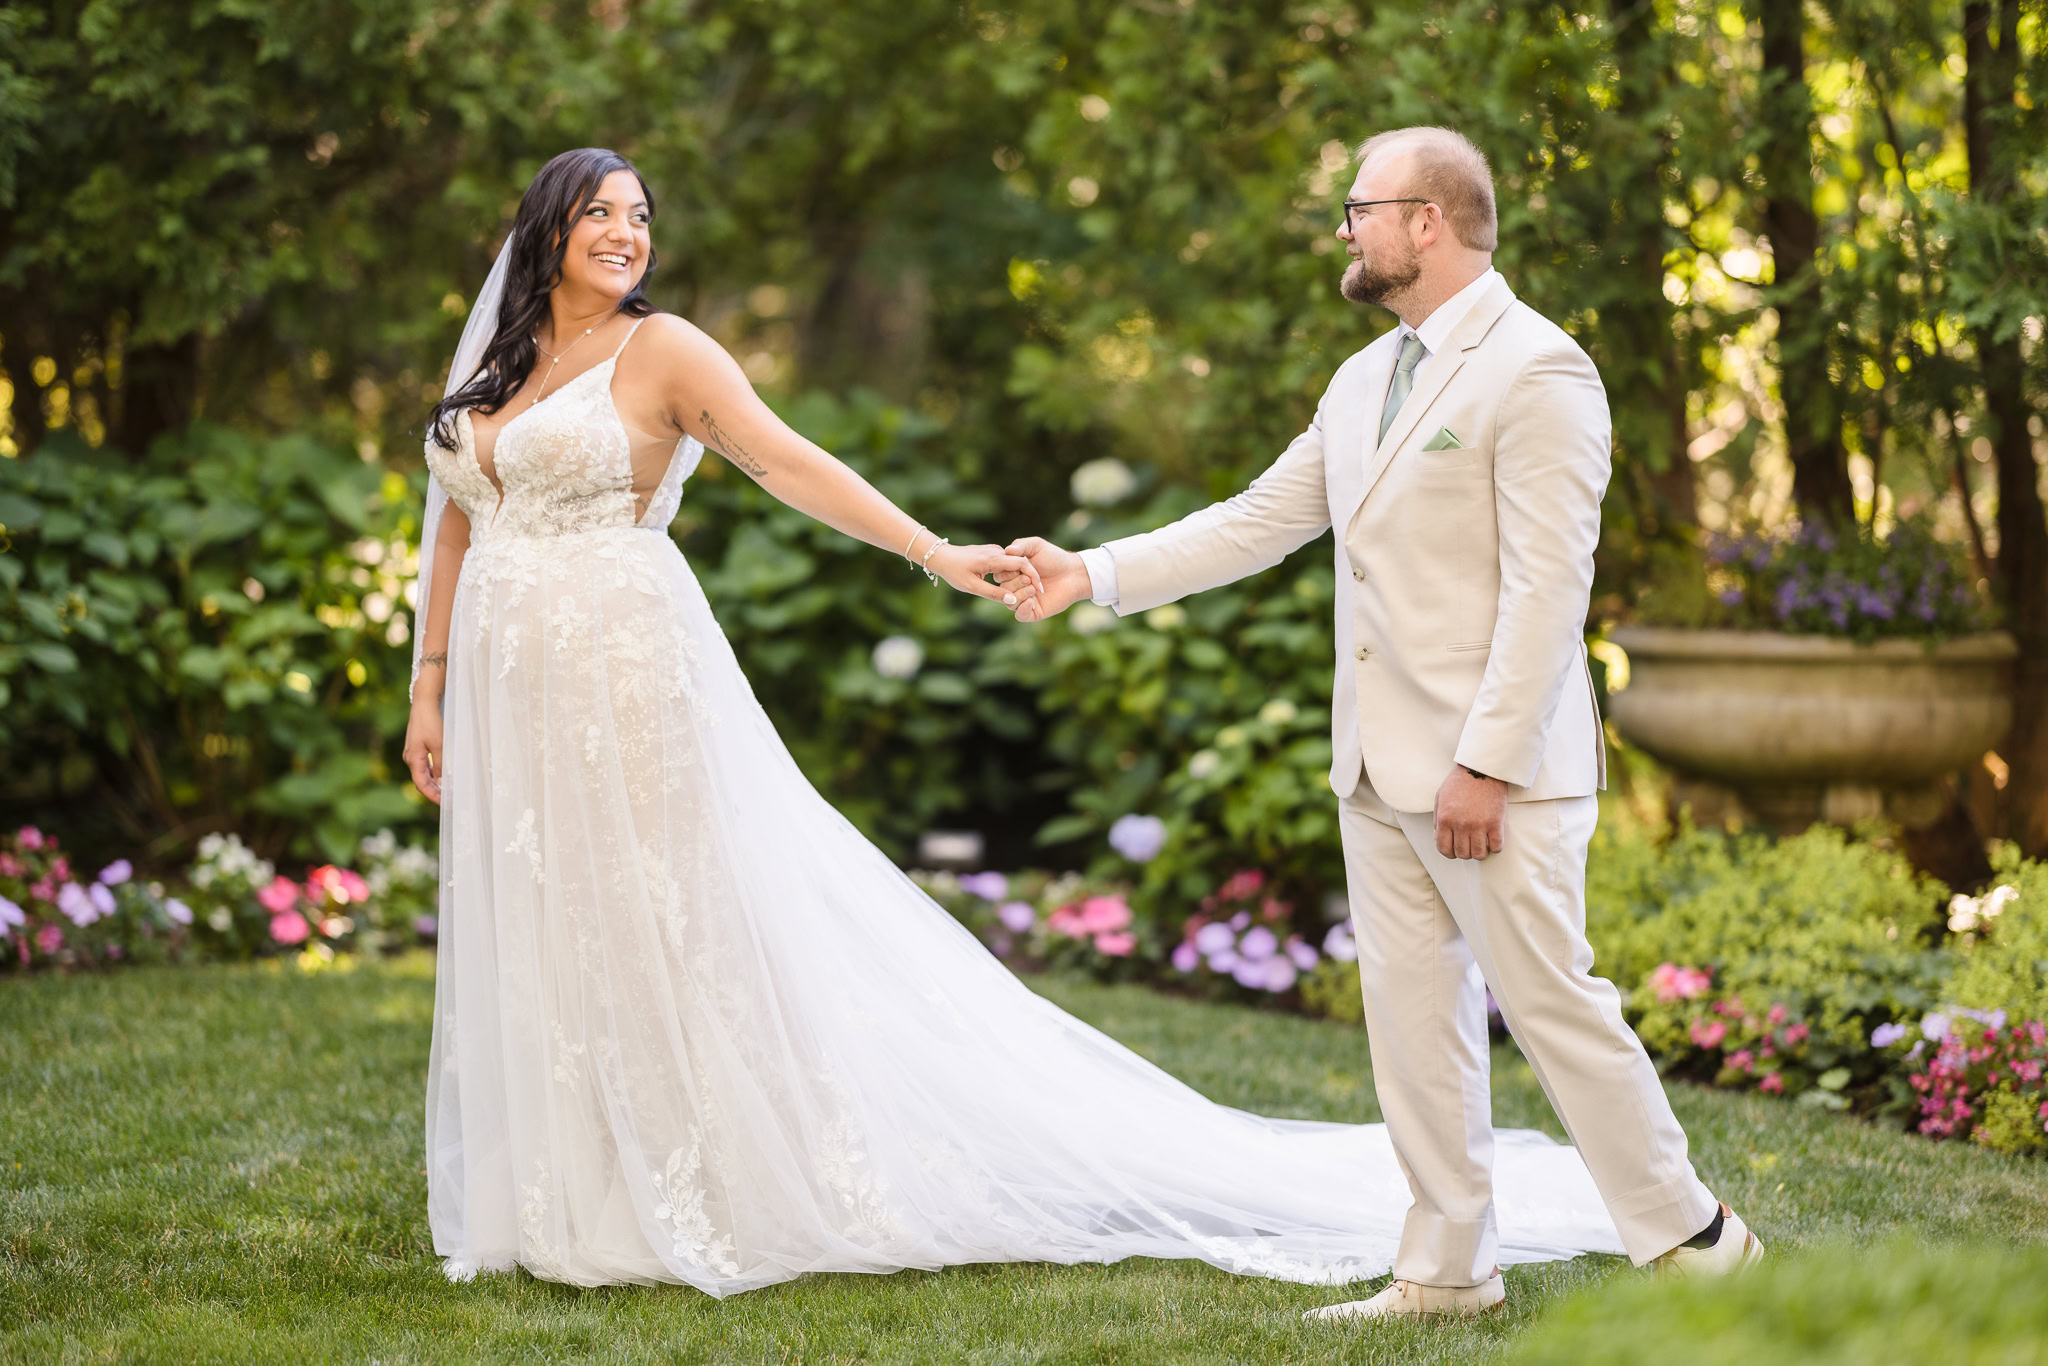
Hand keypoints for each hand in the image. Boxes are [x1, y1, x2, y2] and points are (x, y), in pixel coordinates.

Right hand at [403, 698, 444, 805]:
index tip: (444, 803)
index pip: (421, 784)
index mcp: (413, 759)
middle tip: (448, 800)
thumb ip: (441, 765)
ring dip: (434, 783)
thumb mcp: (440, 745)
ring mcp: (413, 754)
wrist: (424, 704)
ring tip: (448, 791)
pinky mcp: (418, 748)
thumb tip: (442, 783)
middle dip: (434, 792)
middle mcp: (410, 758)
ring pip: (423, 774)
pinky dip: (434, 773)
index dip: (432, 795)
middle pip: (421, 781)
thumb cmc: (430, 723)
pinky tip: (443, 776)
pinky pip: (425, 766)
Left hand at [928, 541, 1043, 607]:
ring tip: (1025, 590)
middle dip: (1030, 577)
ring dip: (1020, 575)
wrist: (941, 556)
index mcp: (994, 559)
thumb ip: (994, 594)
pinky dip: (1012, 572)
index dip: (1033, 577)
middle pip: (1021, 563)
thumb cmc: (954, 572)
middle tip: (1035, 592)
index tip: (1040, 590)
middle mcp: (996, 551)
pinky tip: (1012, 583)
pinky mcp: (991, 551)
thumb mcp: (972, 587)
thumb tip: (1013, 601)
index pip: (1022, 564)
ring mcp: (994, 550)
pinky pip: (1006, 562)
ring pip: (1014, 562)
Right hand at [997, 536, 1091, 622]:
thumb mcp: (1035, 545)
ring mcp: (1024, 600)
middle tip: (1029, 579)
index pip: (999, 575)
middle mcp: (1016, 587)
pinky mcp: (1034, 612)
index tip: (1020, 567)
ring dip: (1020, 594)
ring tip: (1034, 588)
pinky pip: (1020, 616)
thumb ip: (1019, 545)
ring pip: (1009, 602)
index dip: (1007, 572)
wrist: (1073, 572)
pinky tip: (1032, 600)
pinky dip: (1022, 608)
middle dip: (1015, 583)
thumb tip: (1006, 551)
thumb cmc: (1055, 558)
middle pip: (1002, 590)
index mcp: (1013, 573)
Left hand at [1433, 766, 1505, 860]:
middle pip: (1462, 853)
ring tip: (1481, 845)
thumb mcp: (1440, 798)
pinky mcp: (1496, 823)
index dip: (1449, 853)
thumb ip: (1437, 820)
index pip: (1444, 849)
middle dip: (1465, 853)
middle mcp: (1461, 825)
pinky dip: (1495, 848)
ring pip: (1479, 854)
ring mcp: (1479, 825)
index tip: (1454, 850)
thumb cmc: (1459, 782)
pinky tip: (1493, 840)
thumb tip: (1437, 839)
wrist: (1481, 768)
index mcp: (1445, 819)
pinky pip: (1497, 847)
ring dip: (1480, 853)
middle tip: (1469, 845)